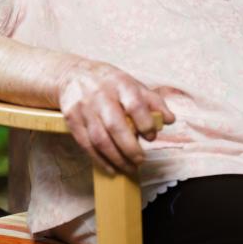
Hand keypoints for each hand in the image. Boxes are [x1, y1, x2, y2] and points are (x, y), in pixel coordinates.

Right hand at [56, 57, 175, 174]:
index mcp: (120, 83)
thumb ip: (152, 101)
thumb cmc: (109, 82)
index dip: (146, 123)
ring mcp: (84, 108)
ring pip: (100, 139)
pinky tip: (112, 168)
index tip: (152, 136)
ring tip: (130, 168)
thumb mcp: (131, 83)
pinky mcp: (72, 120)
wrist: (72, 75)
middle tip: (141, 160)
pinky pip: (86, 145)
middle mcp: (100, 95)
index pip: (135, 105)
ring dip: (116, 158)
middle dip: (130, 148)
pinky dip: (100, 160)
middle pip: (115, 126)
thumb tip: (170, 120)